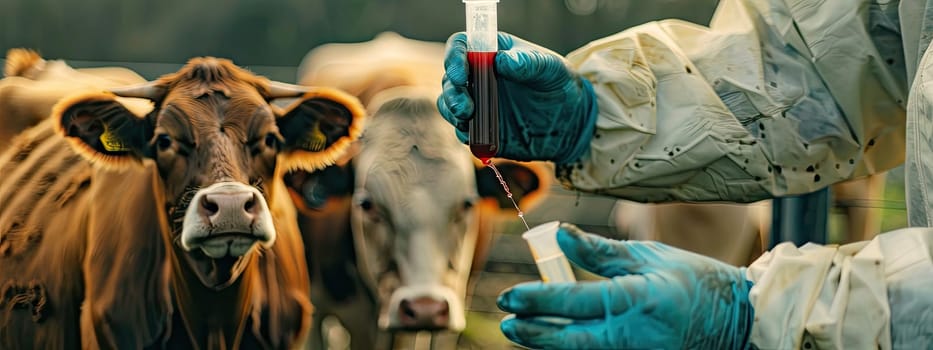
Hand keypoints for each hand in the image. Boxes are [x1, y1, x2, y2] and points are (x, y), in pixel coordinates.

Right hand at [437, 32, 597, 163]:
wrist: (571, 121)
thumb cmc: (560, 84)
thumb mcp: (551, 69)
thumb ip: (528, 63)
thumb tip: (502, 61)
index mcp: (491, 52)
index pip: (461, 47)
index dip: (454, 58)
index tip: (460, 75)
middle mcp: (478, 76)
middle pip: (450, 78)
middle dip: (452, 93)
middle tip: (466, 107)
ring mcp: (477, 103)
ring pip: (449, 104)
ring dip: (452, 112)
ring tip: (468, 119)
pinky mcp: (480, 128)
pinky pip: (464, 131)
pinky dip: (465, 133)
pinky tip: (476, 136)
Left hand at [497, 224, 753, 349]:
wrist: (738, 322)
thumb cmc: (693, 280)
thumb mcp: (649, 256)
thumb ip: (600, 252)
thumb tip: (558, 235)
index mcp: (638, 299)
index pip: (576, 301)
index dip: (538, 300)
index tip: (508, 297)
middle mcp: (636, 335)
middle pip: (571, 340)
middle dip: (534, 333)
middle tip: (507, 322)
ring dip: (549, 345)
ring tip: (522, 331)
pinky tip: (557, 341)